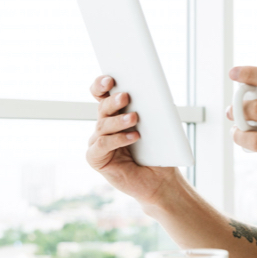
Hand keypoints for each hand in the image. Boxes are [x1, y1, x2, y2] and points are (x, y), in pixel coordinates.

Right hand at [86, 75, 179, 205]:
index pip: (101, 94)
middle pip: (102, 108)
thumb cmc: (159, 152)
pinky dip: (118, 139)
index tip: (110, 78)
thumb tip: (149, 92)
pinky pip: (103, 145)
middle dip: (113, 100)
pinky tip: (134, 137)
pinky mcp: (96, 159)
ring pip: (103, 125)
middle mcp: (103, 126)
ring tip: (135, 118)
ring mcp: (97, 142)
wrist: (160, 180)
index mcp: (114, 114)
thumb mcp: (157, 126)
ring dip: (119, 120)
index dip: (101, 85)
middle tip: (126, 96)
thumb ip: (149, 110)